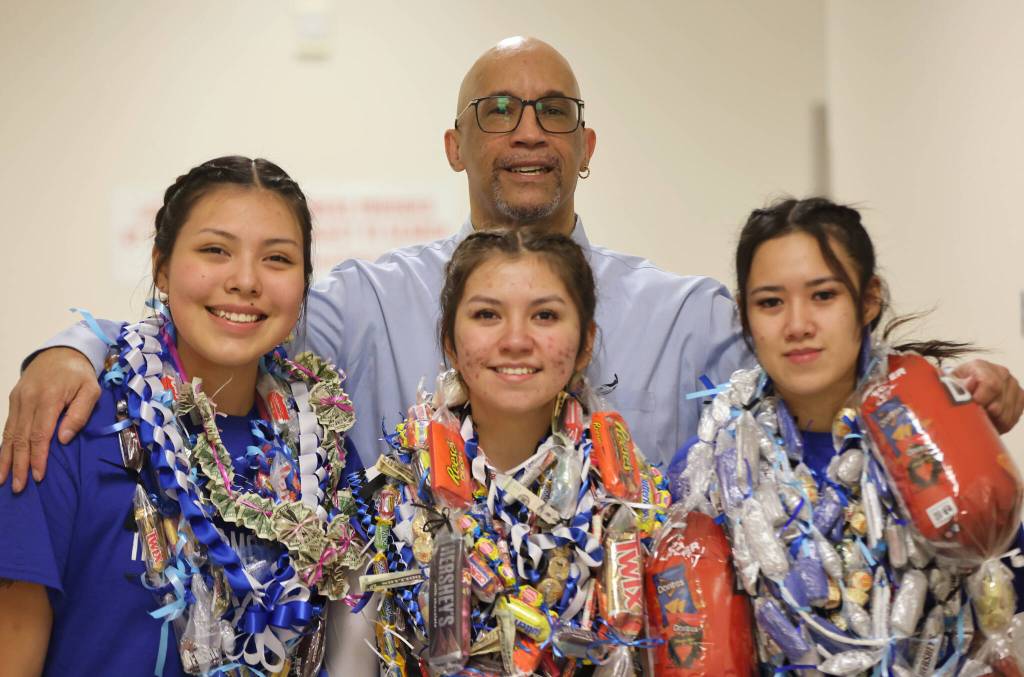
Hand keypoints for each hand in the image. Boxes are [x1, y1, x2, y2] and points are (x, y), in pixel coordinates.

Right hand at [0, 347, 98, 491]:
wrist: (62, 351)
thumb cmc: (80, 374)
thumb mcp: (91, 390)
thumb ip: (79, 414)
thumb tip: (63, 439)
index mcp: (48, 398)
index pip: (40, 433)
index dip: (37, 456)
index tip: (37, 476)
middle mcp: (28, 399)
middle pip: (21, 437)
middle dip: (18, 464)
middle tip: (18, 487)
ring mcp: (17, 399)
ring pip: (9, 433)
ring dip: (6, 458)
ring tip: (3, 479)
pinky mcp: (13, 399)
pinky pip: (7, 426)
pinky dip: (4, 444)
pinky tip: (2, 460)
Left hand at [953, 359, 1023, 433]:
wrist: (962, 391)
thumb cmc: (953, 388)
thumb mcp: (949, 385)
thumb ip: (958, 384)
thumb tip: (971, 382)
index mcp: (981, 366)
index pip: (991, 384)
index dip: (982, 399)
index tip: (973, 407)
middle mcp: (1001, 372)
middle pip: (1001, 400)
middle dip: (987, 412)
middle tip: (975, 414)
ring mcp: (1012, 385)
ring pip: (1008, 412)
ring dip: (993, 419)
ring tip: (981, 417)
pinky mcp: (1020, 397)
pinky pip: (1013, 418)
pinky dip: (1001, 424)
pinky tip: (990, 421)